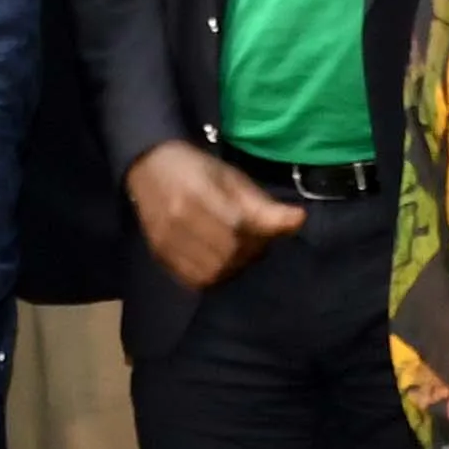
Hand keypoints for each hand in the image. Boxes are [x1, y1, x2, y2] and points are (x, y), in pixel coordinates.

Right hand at [127, 145, 305, 292]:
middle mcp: (179, 220)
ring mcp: (167, 241)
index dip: (262, 234)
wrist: (149, 167)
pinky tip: (219, 262)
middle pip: (229, 253)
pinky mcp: (160, 255)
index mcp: (199, 193)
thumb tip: (299, 220)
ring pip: (213, 272)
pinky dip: (213, 276)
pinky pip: (194, 280)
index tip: (269, 230)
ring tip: (237, 252)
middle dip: (250, 252)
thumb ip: (265, 205)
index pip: (241, 227)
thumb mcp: (233, 179)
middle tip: (254, 242)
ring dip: (233, 267)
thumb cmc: (199, 170)